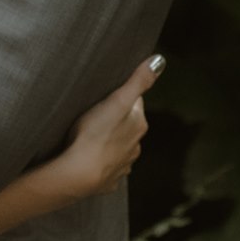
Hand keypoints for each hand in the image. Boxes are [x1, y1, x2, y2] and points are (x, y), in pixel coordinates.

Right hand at [65, 55, 162, 195]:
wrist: (79, 174)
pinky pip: (107, 166)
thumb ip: (138, 81)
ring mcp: (123, 164)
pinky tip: (91, 157)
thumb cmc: (95, 133)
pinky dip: (102, 161)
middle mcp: (136, 145)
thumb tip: (160, 61)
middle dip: (116, 119)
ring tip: (91, 135)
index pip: (135, 103)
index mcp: (138, 124)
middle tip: (96, 112)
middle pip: (127, 125)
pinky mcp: (109, 180)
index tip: (108, 93)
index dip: (121, 96)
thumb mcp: (117, 101)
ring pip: (119, 146)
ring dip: (109, 140)